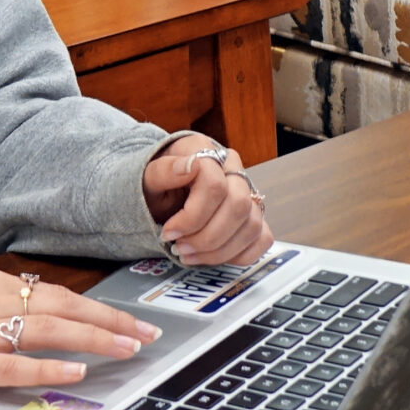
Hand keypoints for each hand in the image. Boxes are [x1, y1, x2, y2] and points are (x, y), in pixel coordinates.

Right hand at [0, 268, 160, 399]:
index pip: (58, 295)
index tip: (130, 323)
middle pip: (65, 307)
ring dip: (94, 339)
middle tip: (147, 336)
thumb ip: (1, 309)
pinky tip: (77, 371)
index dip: (98, 310)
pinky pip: (17, 364)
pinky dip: (50, 367)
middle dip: (111, 322)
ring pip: (51, 330)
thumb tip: (42, 319)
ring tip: (127, 350)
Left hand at [142, 132, 272, 269]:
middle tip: (180, 249)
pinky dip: (238, 255)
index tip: (169, 233)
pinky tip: (212, 256)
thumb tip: (189, 166)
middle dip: (207, 237)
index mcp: (208, 154)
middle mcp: (234, 170)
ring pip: (252, 226)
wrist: (165, 191)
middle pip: (238, 206)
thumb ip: (163, 170)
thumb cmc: (158, 184)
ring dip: (220, 251)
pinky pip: (262, 239)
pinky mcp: (254, 215)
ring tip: (191, 255)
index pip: (215, 186)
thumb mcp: (147, 176)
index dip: (191, 217)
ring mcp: (248, 193)